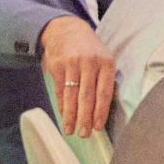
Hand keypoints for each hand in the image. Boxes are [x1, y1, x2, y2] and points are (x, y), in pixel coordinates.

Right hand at [40, 16, 117, 136]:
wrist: (67, 30)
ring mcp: (72, 64)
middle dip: (85, 118)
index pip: (105, 92)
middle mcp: (90, 63)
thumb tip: (103, 110)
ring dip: (71, 115)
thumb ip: (104, 80)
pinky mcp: (57, 65)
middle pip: (87, 96)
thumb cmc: (89, 51)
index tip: (98, 127)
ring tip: (70, 130)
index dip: (101, 111)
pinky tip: (63, 115)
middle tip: (84, 134)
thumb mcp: (103, 59)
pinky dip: (61, 105)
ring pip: (72, 95)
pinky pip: (60, 90)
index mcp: (106, 63)